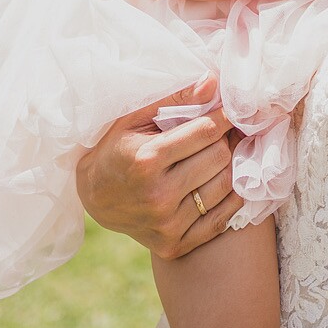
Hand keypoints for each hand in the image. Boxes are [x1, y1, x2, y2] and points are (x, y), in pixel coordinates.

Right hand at [74, 78, 241, 259]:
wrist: (93, 197)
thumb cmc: (116, 148)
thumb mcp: (134, 118)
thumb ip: (174, 99)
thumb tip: (213, 83)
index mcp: (146, 160)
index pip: (206, 132)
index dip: (225, 117)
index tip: (233, 110)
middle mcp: (158, 196)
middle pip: (219, 158)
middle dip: (226, 140)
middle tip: (225, 132)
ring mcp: (167, 224)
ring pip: (225, 187)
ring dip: (229, 167)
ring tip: (221, 154)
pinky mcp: (174, 245)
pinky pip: (221, 219)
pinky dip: (229, 198)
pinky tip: (220, 182)